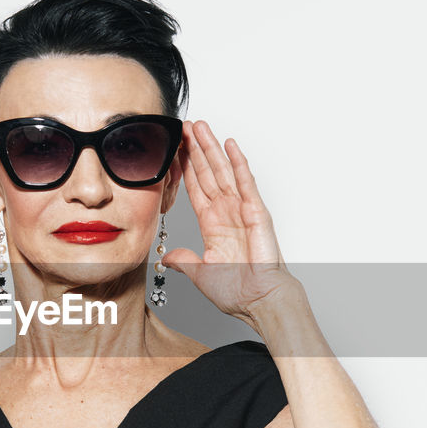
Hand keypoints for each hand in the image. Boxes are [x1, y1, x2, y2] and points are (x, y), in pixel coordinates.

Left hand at [163, 120, 300, 327]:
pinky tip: (230, 145)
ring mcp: (242, 210)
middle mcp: (226, 213)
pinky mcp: (257, 212)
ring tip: (200, 126)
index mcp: (212, 225)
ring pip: (223, 171)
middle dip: (196, 149)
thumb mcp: (201, 274)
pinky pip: (246, 183)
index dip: (185, 167)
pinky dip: (238, 163)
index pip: (195, 188)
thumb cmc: (238, 292)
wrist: (259, 302)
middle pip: (208, 173)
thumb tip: (167, 256)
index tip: (174, 148)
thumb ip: (184, 261)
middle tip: (185, 125)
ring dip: (211, 148)